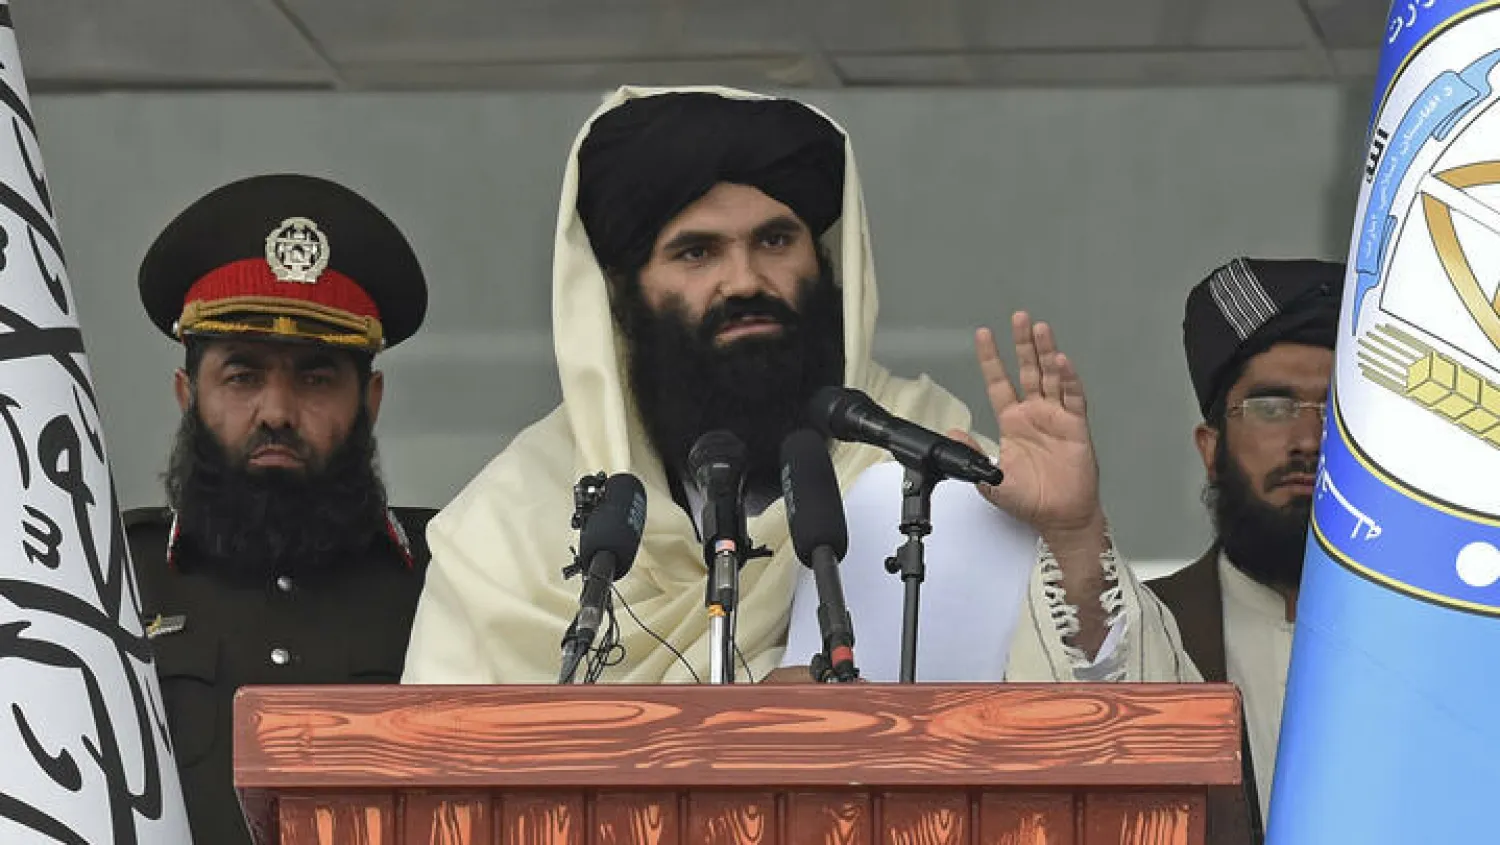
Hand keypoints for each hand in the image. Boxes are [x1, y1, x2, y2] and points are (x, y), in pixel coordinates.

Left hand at [960, 312, 1102, 538]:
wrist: (1058, 517)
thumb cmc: (1028, 499)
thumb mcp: (989, 477)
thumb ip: (971, 453)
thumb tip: (952, 434)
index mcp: (1012, 422)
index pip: (999, 382)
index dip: (992, 359)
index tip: (984, 335)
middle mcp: (1034, 414)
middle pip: (1028, 370)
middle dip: (1023, 344)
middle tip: (1019, 318)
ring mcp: (1056, 417)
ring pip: (1051, 377)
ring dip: (1046, 353)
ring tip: (1040, 329)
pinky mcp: (1076, 427)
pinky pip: (1073, 398)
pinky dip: (1068, 379)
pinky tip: (1061, 362)